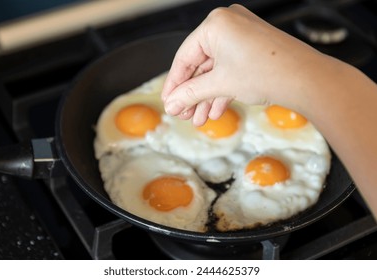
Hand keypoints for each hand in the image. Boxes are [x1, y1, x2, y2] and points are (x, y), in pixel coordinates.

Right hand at [161, 4, 323, 125]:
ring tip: (199, 119)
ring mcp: (242, 37)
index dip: (174, 84)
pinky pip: (230, 70)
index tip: (168, 102)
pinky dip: (223, 90)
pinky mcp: (253, 49)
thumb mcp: (220, 84)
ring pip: (215, 71)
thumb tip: (172, 103)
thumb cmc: (267, 73)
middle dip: (192, 94)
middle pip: (200, 65)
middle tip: (184, 113)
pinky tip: (216, 111)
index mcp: (216, 24)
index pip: (184, 57)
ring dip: (207, 97)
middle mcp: (228, 25)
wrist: (307, 80)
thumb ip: (191, 93)